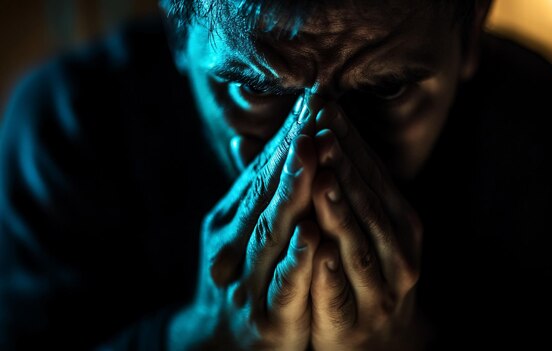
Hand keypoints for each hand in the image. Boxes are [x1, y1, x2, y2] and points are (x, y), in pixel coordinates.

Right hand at [168, 96, 320, 349]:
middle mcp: (232, 245)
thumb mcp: (239, 230)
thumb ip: (248, 186)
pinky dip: (296, 258)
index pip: (260, 172)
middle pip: (265, 193)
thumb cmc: (240, 276)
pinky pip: (283, 283)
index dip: (286, 137)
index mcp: (228, 221)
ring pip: (272, 231)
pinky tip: (313, 233)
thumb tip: (243, 136)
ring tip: (314, 155)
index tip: (311, 101)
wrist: (218, 344)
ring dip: (294, 192)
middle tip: (314, 115)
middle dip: (291, 153)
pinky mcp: (266, 315)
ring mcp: (246, 280)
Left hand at [309, 105, 422, 349]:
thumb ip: (334, 181)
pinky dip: (331, 270)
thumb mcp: (355, 225)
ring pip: (360, 241)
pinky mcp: (358, 318)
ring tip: (321, 179)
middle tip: (319, 128)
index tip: (323, 105)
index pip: (372, 171)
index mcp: (398, 220)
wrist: (374, 339)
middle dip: (343, 164)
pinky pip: (343, 292)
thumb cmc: (356, 270)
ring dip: (341, 210)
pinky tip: (317, 249)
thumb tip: (296, 130)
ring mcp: (383, 285)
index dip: (348, 139)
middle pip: (369, 200)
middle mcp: (399, 249)